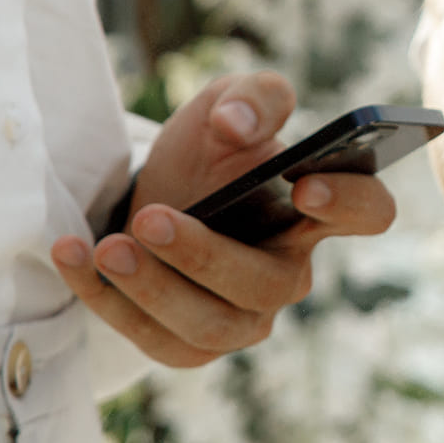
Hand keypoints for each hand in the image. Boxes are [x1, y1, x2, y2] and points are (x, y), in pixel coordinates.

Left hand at [51, 72, 397, 366]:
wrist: (157, 194)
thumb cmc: (209, 152)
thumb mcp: (227, 103)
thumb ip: (250, 96)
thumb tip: (237, 125)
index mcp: (318, 210)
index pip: (369, 212)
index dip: (348, 204)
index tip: (305, 186)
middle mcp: (290, 272)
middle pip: (267, 284)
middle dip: (205, 256)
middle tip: (152, 218)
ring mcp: (244, 318)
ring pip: (211, 325)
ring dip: (153, 289)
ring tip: (107, 247)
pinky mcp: (192, 346)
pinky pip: (155, 341)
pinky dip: (107, 302)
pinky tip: (74, 255)